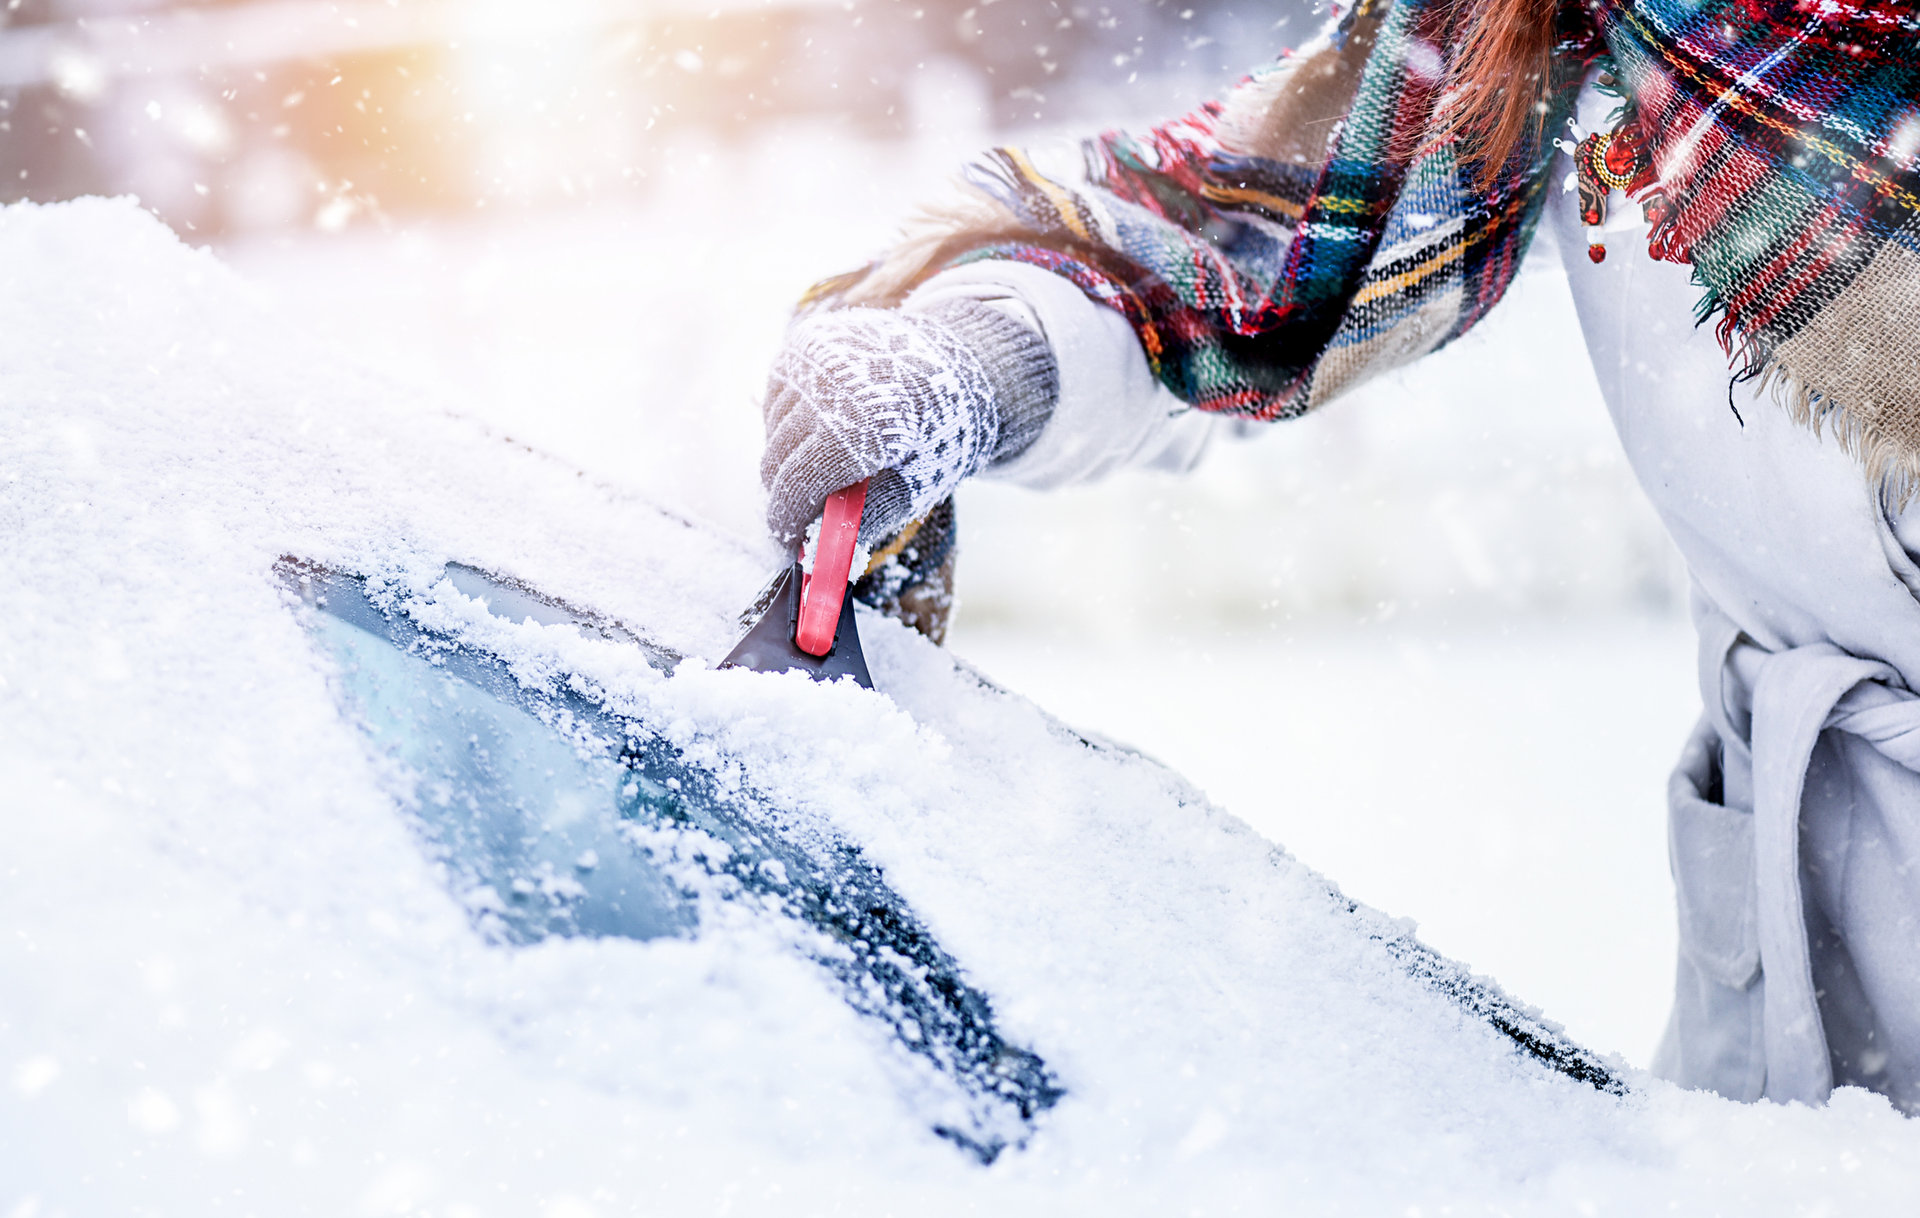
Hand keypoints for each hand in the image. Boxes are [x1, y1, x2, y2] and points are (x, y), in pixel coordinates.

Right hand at [759, 302, 1050, 545]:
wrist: (957, 365)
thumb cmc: (939, 435)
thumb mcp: (914, 488)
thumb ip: (863, 523)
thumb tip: (816, 558)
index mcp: (867, 425)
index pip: (798, 486)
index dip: (787, 521)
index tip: (788, 543)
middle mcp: (832, 384)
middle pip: (776, 461)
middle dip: (785, 496)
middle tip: (801, 518)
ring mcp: (815, 357)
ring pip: (772, 432)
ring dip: (788, 459)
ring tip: (828, 466)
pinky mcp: (807, 341)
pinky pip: (778, 400)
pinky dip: (791, 423)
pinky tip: (824, 428)